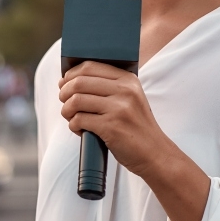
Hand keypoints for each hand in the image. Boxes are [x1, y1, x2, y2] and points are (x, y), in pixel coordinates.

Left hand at [58, 61, 161, 176]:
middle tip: (64, 102)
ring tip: (70, 117)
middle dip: (64, 92)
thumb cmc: (136, 126)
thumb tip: (70, 79)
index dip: (71, 74)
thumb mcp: (130, 99)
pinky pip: (79, 120)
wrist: (155, 153)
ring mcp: (118, 109)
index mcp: (128, 80)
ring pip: (76, 101)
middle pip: (79, 82)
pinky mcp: (111, 127)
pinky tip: (80, 130)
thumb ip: (109, 87)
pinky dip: (73, 125)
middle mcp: (125, 91)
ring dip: (66, 110)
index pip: (89, 67)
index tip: (64, 83)